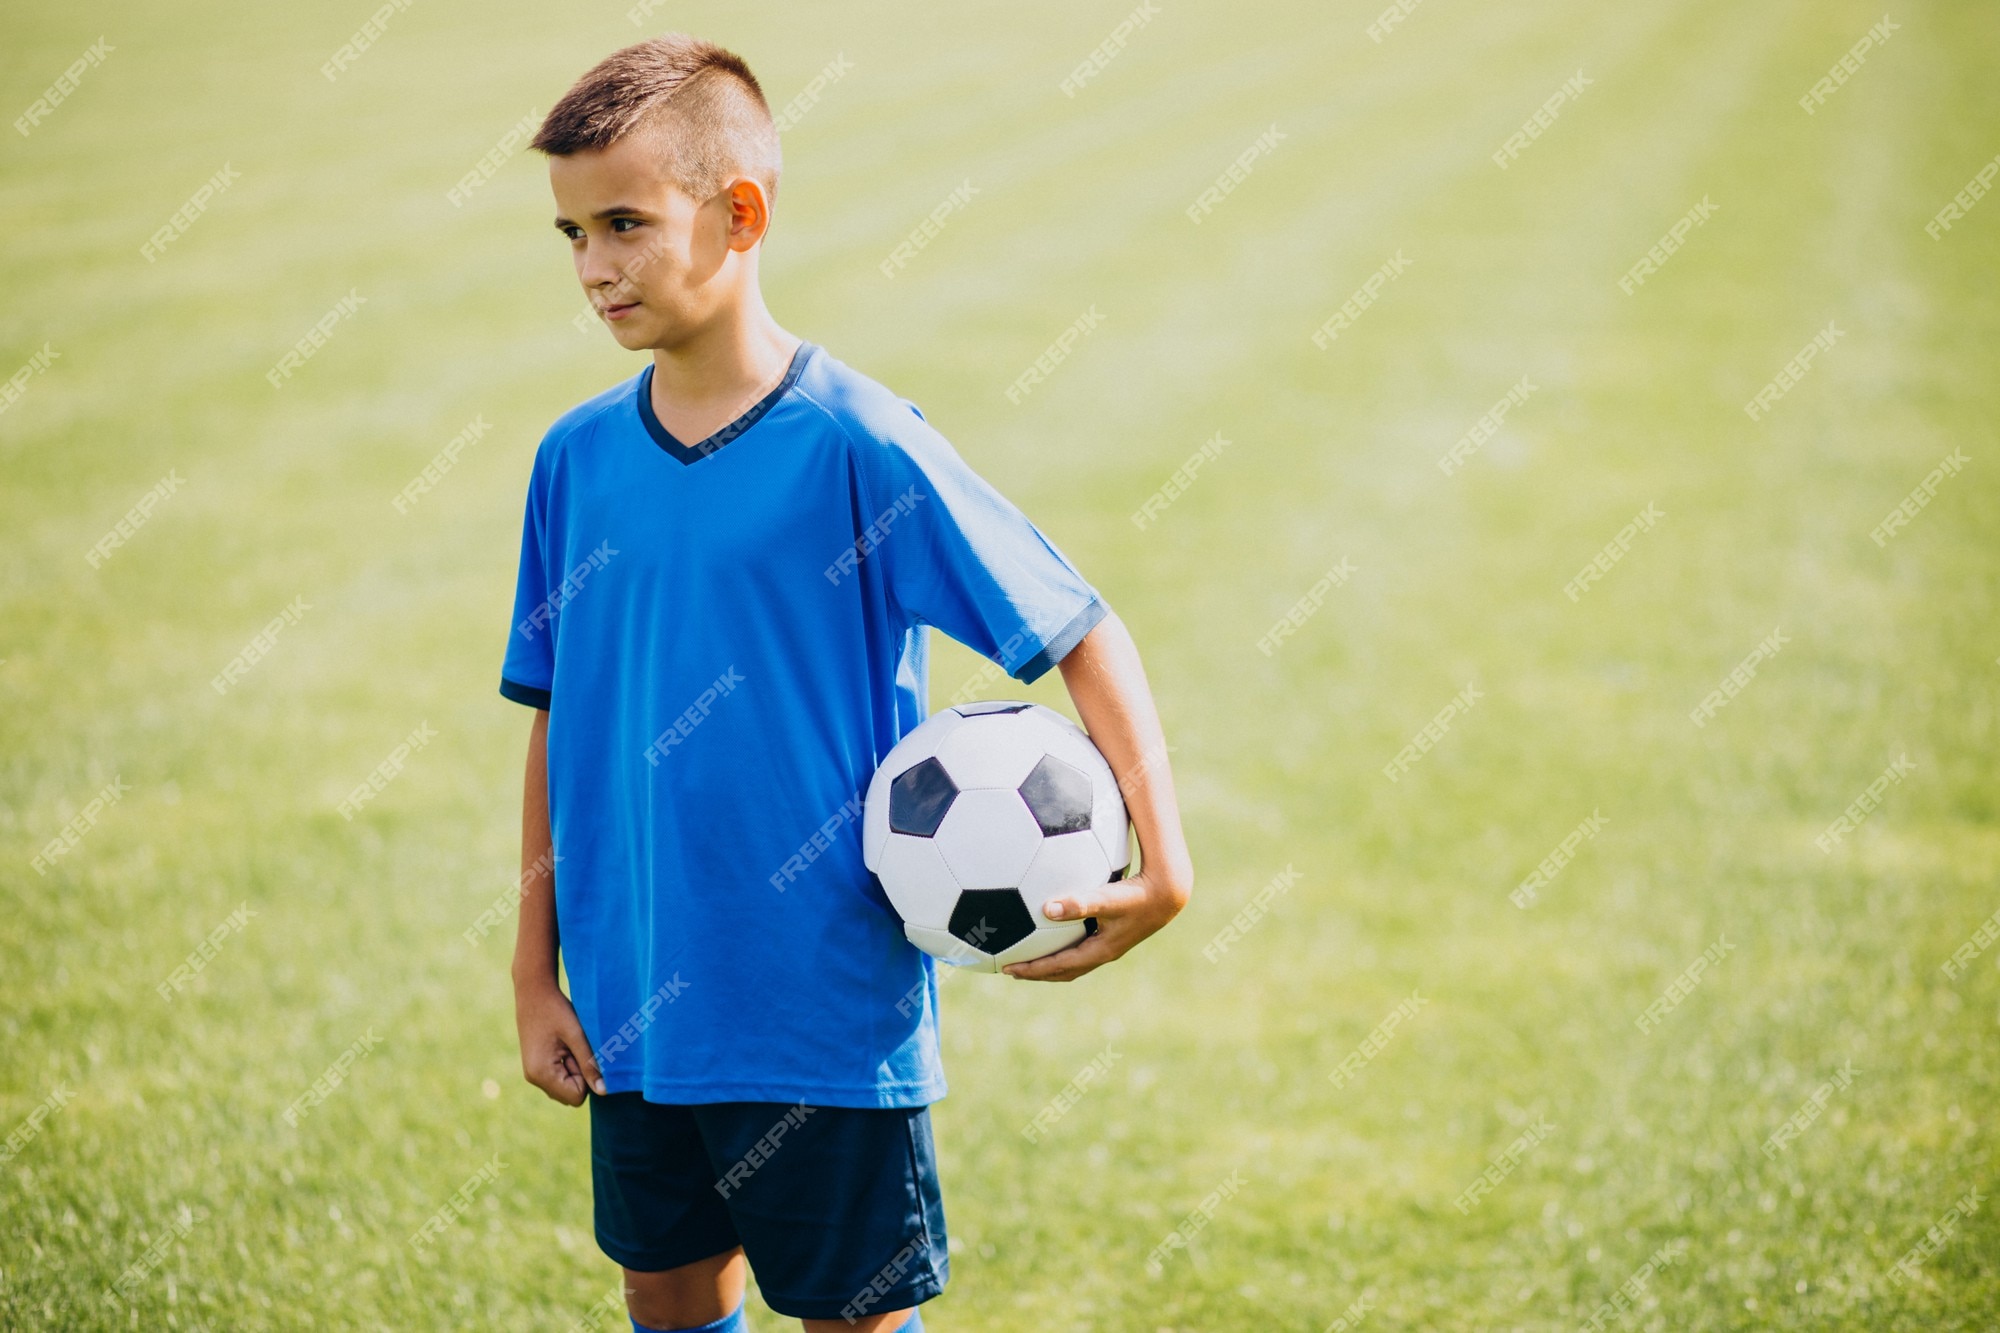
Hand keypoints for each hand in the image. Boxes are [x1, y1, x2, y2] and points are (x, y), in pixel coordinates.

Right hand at [515, 979, 605, 1104]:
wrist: (533, 991)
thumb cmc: (556, 1010)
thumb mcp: (577, 1036)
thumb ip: (590, 1065)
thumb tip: (603, 1092)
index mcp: (542, 1074)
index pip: (577, 1097)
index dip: (586, 1076)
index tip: (579, 1052)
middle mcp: (534, 1079)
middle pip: (571, 1095)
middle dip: (579, 1074)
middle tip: (573, 1047)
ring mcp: (533, 1074)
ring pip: (566, 1087)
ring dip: (573, 1069)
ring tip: (567, 1044)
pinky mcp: (536, 1066)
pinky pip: (559, 1077)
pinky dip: (566, 1065)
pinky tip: (562, 1045)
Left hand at [1003, 867, 1190, 981]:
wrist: (1168, 894)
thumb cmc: (1137, 895)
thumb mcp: (1108, 899)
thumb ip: (1079, 903)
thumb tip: (1047, 908)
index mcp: (1099, 951)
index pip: (1059, 967)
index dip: (1033, 970)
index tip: (1008, 969)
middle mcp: (1102, 952)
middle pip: (1064, 970)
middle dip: (1038, 972)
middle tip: (1011, 969)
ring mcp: (1108, 944)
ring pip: (1073, 960)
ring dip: (1050, 961)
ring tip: (1028, 955)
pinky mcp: (1112, 933)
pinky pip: (1081, 944)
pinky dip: (1063, 944)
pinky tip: (1054, 926)